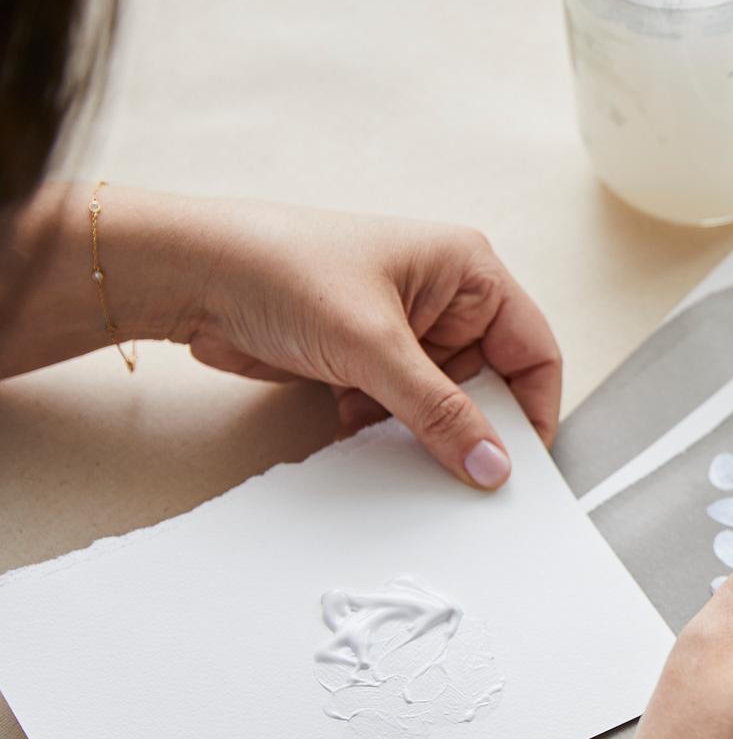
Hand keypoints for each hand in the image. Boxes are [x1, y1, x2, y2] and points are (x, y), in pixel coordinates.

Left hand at [185, 204, 560, 487]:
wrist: (193, 276)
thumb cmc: (281, 267)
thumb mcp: (375, 346)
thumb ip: (439, 411)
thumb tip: (491, 464)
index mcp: (466, 270)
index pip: (533, 349)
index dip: (534, 407)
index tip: (523, 463)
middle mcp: (442, 298)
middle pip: (489, 383)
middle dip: (471, 427)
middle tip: (462, 471)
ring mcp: (402, 330)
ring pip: (441, 404)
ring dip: (420, 431)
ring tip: (393, 443)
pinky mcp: (365, 358)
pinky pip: (399, 410)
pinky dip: (384, 430)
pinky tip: (355, 429)